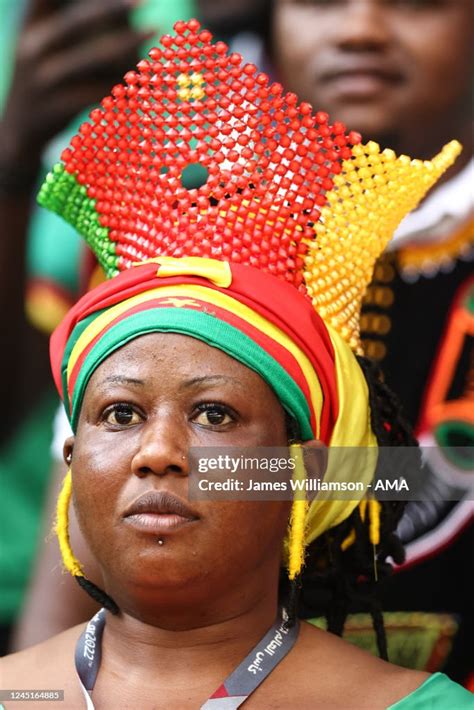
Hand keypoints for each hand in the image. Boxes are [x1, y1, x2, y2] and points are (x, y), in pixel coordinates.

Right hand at [1, 0, 150, 166]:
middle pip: (76, 22)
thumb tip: (124, 14)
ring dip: (125, 45)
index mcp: (31, 25)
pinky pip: (95, 92)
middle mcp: (31, 47)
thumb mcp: (47, 47)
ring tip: (152, 33)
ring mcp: (40, 79)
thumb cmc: (45, 81)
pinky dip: (120, 84)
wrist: (18, 131)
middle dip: (112, 8)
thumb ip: (75, 27)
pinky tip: (143, 79)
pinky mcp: (54, 108)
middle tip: (145, 3)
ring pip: (89, 58)